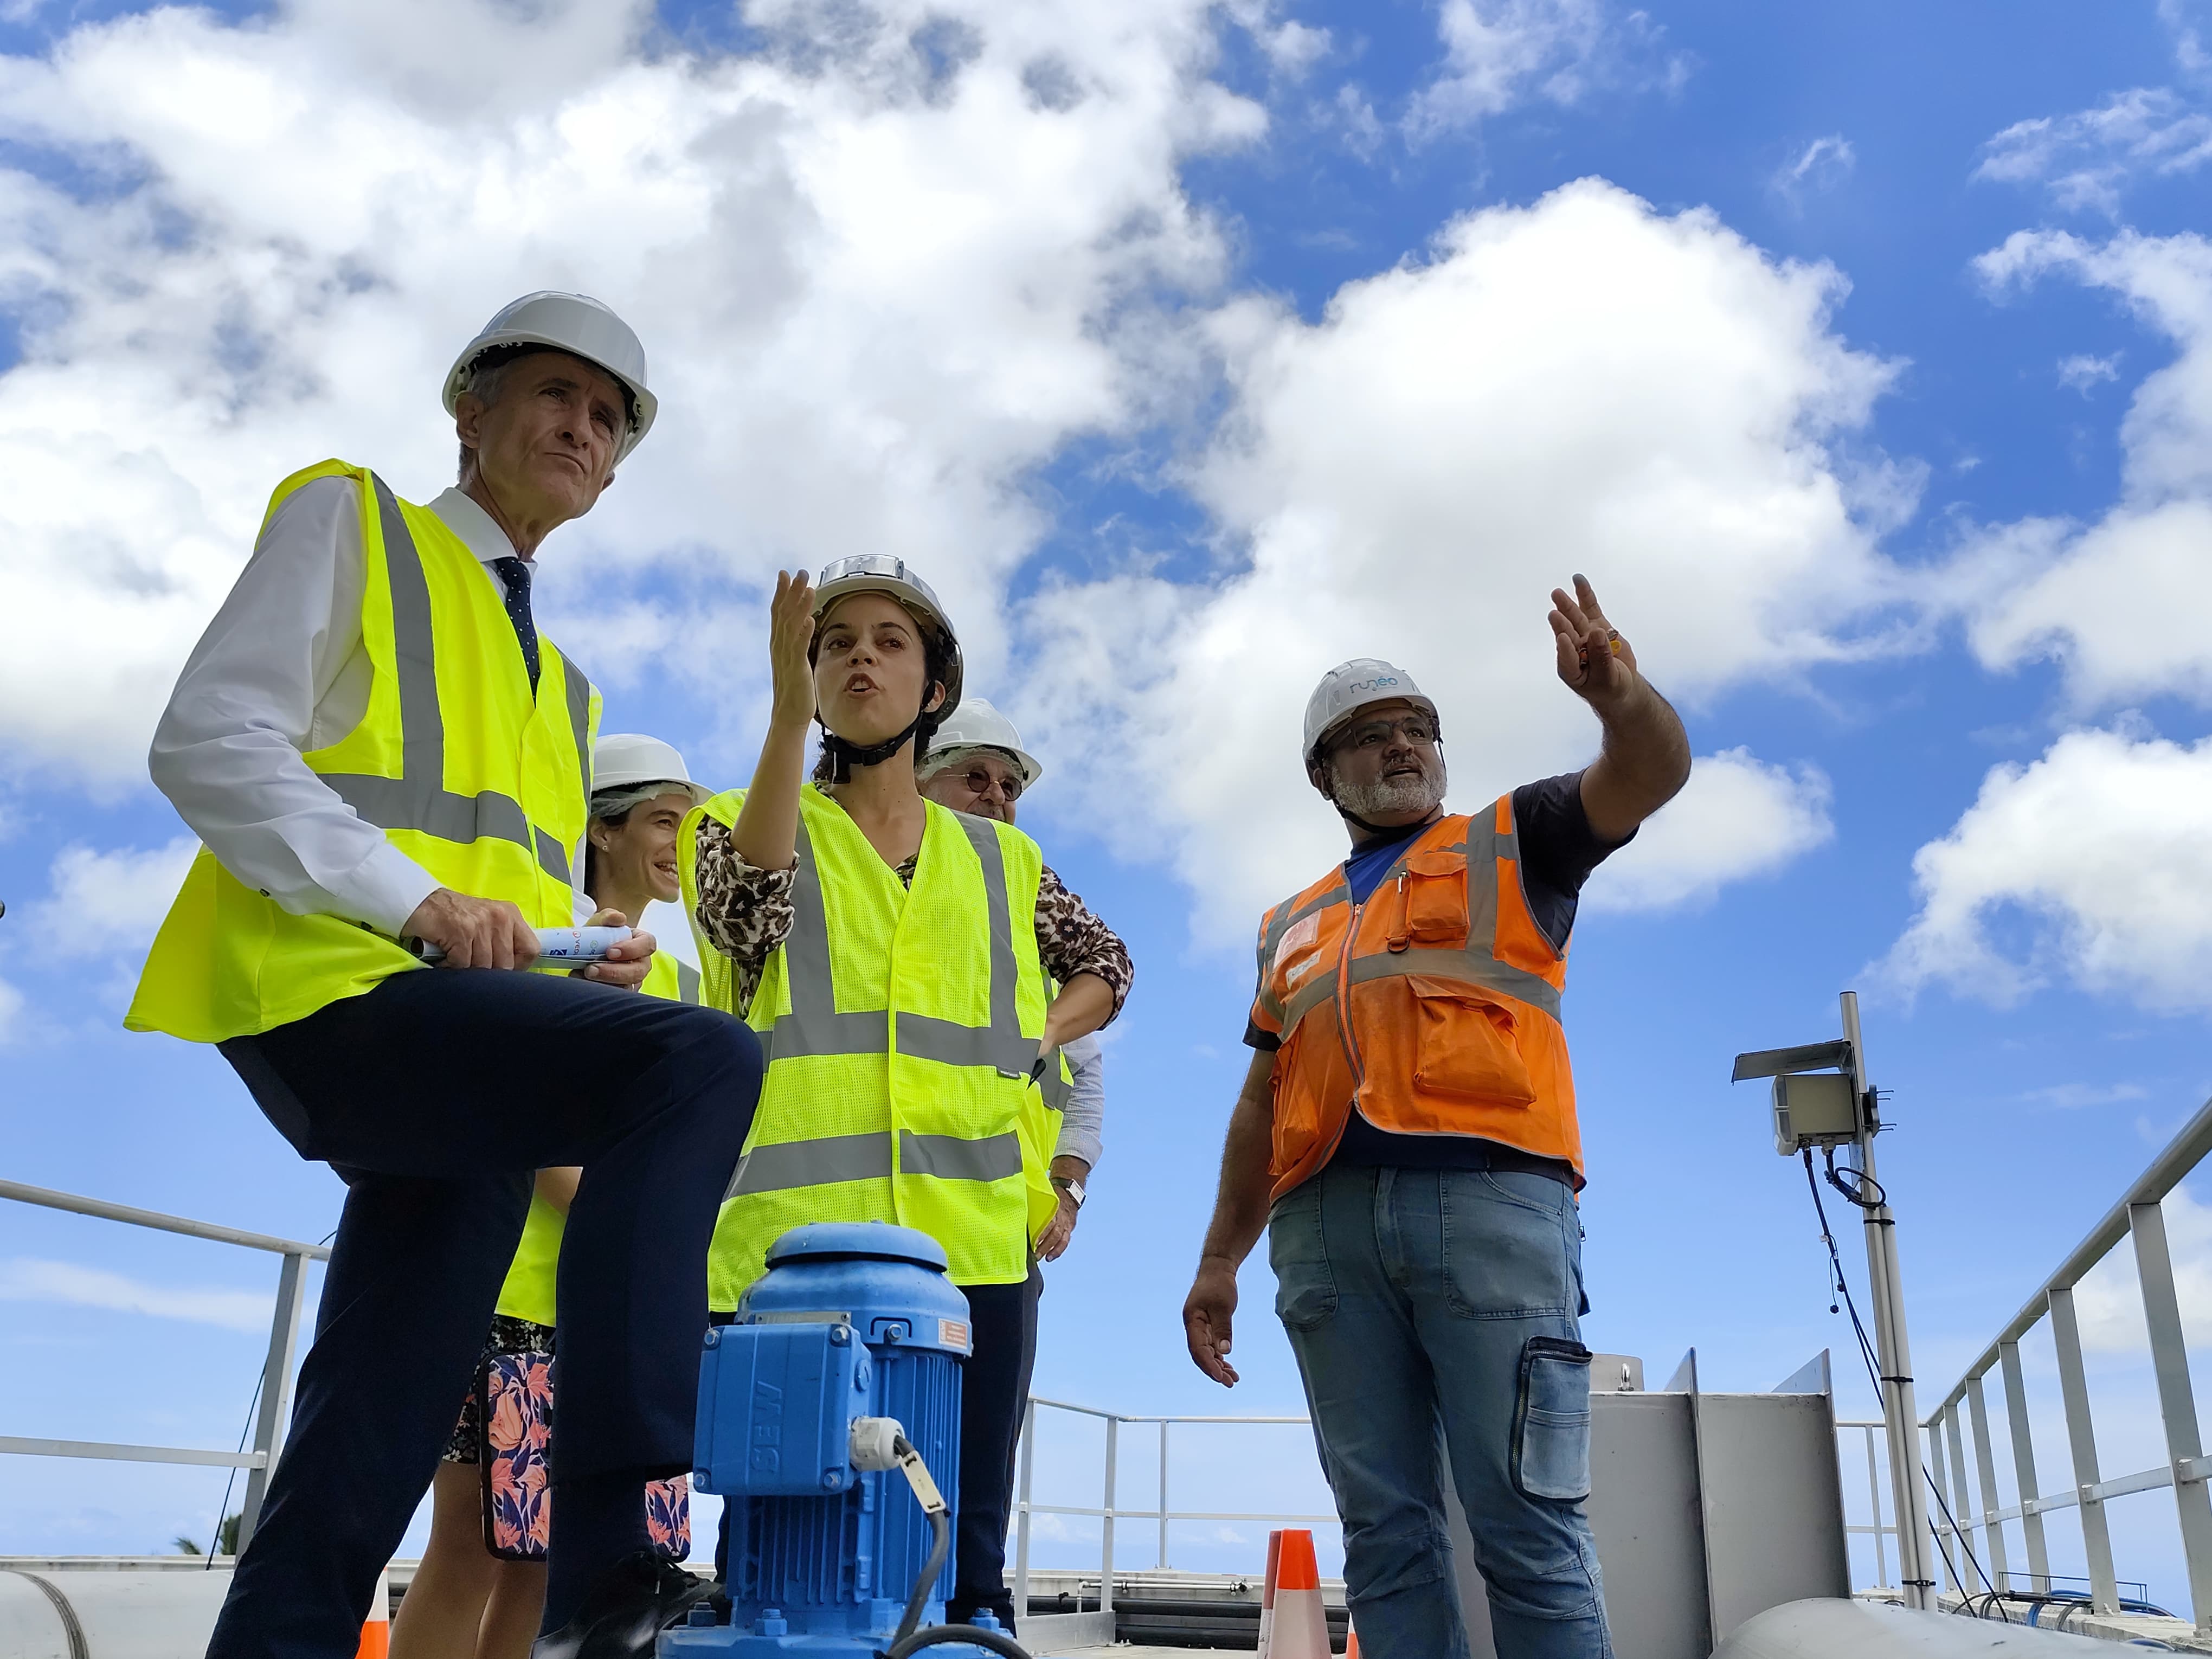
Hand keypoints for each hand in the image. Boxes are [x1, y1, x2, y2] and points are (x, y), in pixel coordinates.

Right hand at [404, 889, 538, 970]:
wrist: (418, 902)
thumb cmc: (454, 917)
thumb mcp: (487, 923)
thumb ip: (502, 942)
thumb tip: (513, 973)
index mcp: (510, 915)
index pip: (531, 950)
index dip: (518, 967)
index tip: (501, 970)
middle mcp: (500, 917)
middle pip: (506, 964)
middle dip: (487, 972)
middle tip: (469, 963)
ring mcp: (481, 923)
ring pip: (483, 967)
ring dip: (466, 970)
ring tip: (455, 957)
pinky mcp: (461, 931)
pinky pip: (462, 965)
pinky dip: (450, 966)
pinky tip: (444, 956)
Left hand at [578, 908, 654, 989]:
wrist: (581, 953)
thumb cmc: (596, 937)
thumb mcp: (598, 923)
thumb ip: (608, 917)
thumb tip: (618, 918)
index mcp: (641, 943)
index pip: (648, 944)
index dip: (632, 949)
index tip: (610, 951)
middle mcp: (640, 964)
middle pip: (638, 971)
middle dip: (614, 972)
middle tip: (591, 969)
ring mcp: (631, 981)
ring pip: (626, 988)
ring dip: (604, 983)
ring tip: (582, 975)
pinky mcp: (619, 994)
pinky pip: (614, 997)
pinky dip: (597, 992)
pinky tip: (582, 982)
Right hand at [767, 568, 818, 731]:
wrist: (789, 713)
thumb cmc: (794, 687)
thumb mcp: (794, 658)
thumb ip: (795, 640)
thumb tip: (801, 622)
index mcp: (778, 643)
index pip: (778, 612)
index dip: (781, 592)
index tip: (784, 573)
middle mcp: (779, 646)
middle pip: (783, 613)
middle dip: (791, 591)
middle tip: (799, 571)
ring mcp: (786, 657)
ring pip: (791, 626)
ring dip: (799, 606)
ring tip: (808, 588)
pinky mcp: (796, 668)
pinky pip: (799, 647)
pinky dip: (803, 633)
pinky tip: (809, 620)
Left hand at [1036, 1189, 1077, 1260]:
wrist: (1070, 1191)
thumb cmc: (1052, 1194)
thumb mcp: (1043, 1195)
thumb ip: (1033, 1204)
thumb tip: (1017, 1208)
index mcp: (1054, 1207)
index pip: (1048, 1221)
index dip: (1041, 1232)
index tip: (1033, 1241)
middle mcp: (1061, 1217)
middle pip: (1054, 1233)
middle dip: (1044, 1245)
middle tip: (1034, 1254)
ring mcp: (1066, 1223)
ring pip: (1060, 1239)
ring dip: (1051, 1250)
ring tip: (1042, 1258)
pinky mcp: (1069, 1228)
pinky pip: (1065, 1241)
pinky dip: (1058, 1250)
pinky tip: (1050, 1257)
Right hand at [1182, 1257, 1240, 1386]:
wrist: (1218, 1268)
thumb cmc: (1219, 1284)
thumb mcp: (1223, 1306)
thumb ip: (1223, 1328)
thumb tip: (1225, 1352)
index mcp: (1192, 1321)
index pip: (1198, 1349)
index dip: (1209, 1365)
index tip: (1221, 1377)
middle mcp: (1193, 1326)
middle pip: (1201, 1354)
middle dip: (1214, 1370)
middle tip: (1230, 1383)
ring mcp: (1199, 1327)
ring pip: (1206, 1352)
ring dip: (1218, 1366)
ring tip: (1233, 1379)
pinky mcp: (1207, 1325)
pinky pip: (1211, 1346)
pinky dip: (1220, 1356)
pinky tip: (1229, 1366)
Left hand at [1549, 574, 1640, 710]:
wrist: (1620, 684)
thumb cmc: (1610, 687)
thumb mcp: (1609, 678)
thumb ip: (1602, 658)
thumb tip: (1597, 633)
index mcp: (1571, 669)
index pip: (1566, 658)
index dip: (1565, 649)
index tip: (1563, 639)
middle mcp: (1574, 649)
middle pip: (1568, 635)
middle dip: (1561, 624)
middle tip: (1554, 614)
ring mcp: (1585, 635)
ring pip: (1575, 618)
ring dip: (1567, 606)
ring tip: (1556, 593)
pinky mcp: (1596, 624)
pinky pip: (1589, 608)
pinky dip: (1585, 594)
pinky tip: (1578, 580)